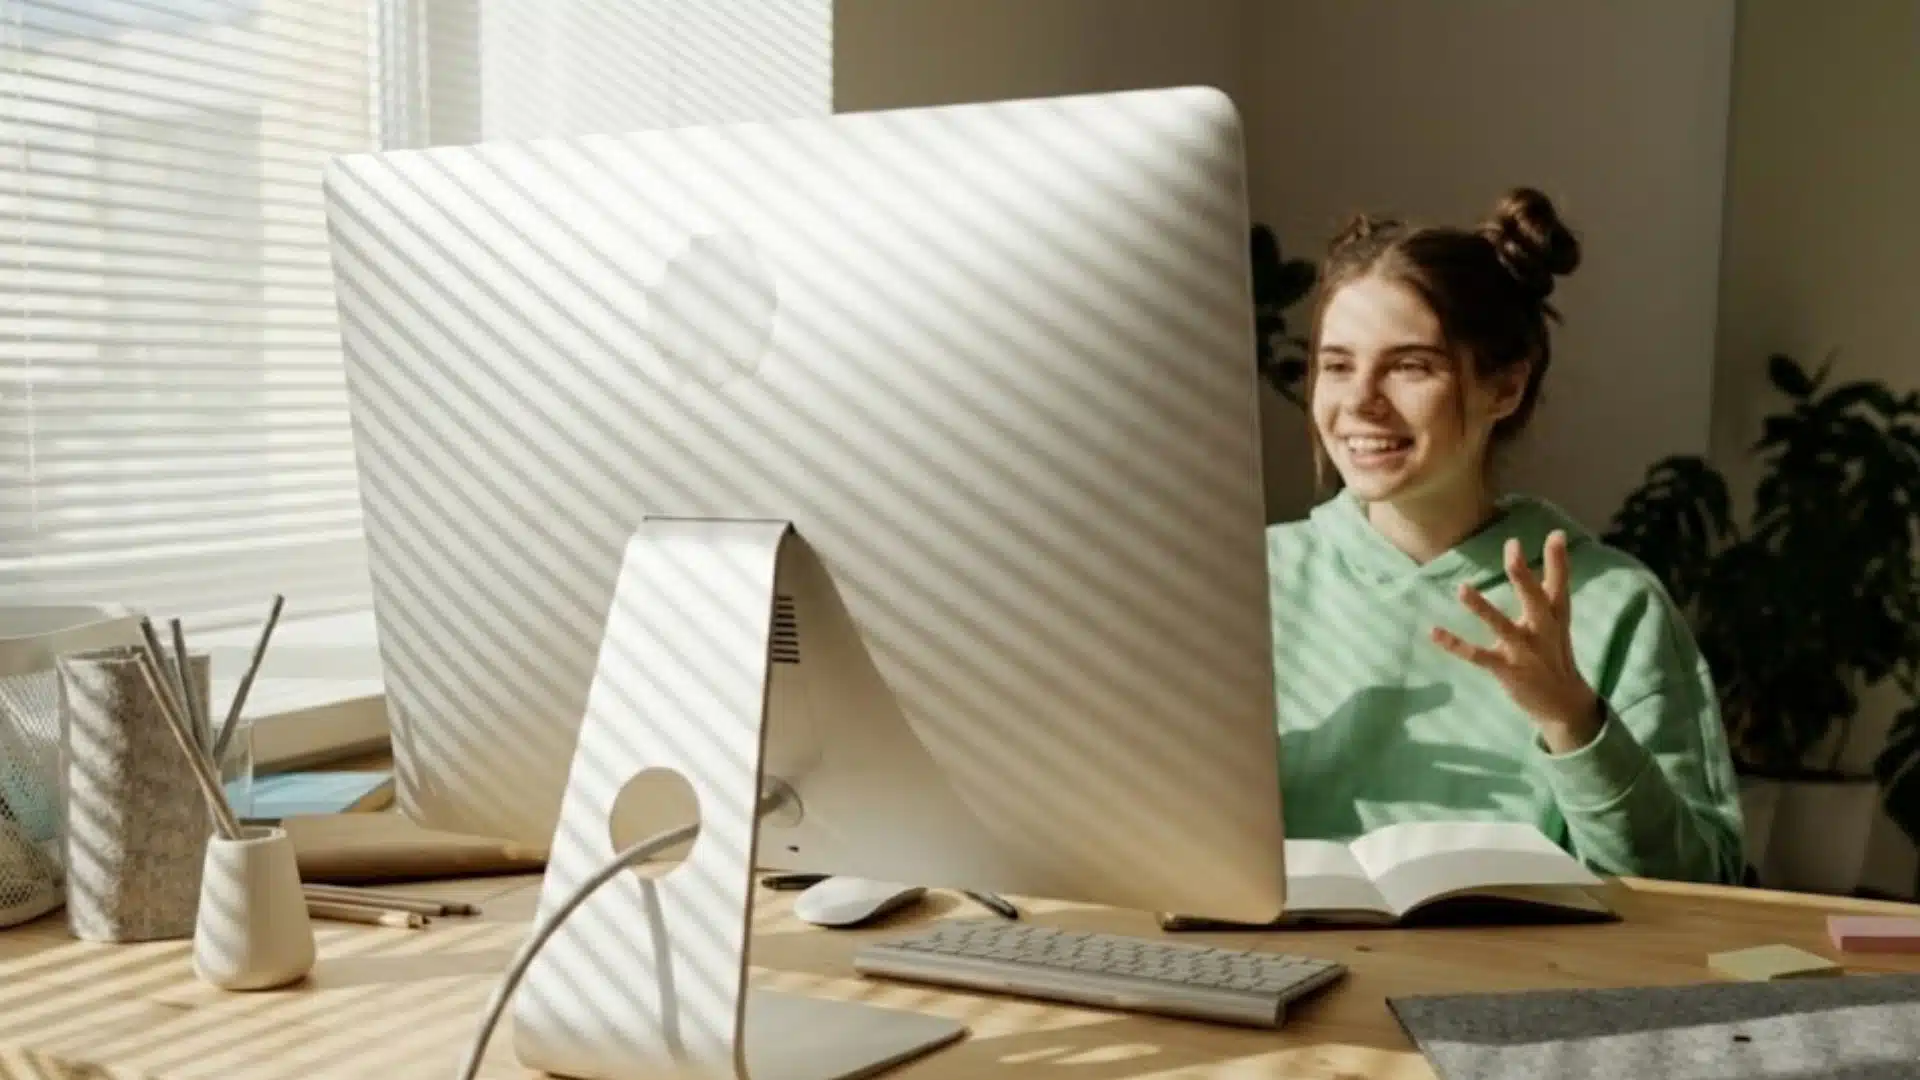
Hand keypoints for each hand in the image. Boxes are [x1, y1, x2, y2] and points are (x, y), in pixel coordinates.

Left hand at [1430, 530, 1599, 752]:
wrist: (1563, 703)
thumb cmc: (1555, 651)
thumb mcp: (1559, 618)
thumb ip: (1555, 581)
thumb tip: (1556, 537)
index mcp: (1555, 616)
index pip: (1559, 584)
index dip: (1557, 560)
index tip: (1554, 534)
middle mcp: (1541, 630)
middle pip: (1534, 599)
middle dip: (1522, 575)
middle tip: (1512, 548)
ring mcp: (1523, 650)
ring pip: (1500, 625)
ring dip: (1482, 608)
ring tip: (1462, 588)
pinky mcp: (1506, 668)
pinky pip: (1477, 655)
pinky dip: (1455, 644)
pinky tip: (1434, 632)